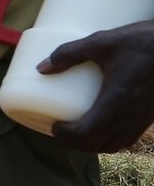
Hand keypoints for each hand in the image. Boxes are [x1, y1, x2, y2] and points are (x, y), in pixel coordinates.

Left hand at [38, 20, 153, 152]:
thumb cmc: (144, 41)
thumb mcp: (103, 41)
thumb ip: (70, 53)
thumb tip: (41, 68)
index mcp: (117, 100)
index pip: (87, 133)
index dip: (66, 135)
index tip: (53, 126)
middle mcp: (131, 115)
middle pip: (97, 144)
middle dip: (74, 142)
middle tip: (59, 131)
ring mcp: (143, 117)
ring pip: (114, 145)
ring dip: (92, 144)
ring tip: (78, 132)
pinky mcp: (151, 115)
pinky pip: (129, 138)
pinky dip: (111, 140)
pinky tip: (104, 129)